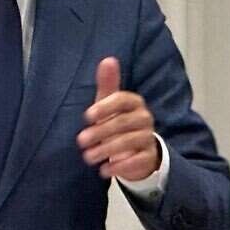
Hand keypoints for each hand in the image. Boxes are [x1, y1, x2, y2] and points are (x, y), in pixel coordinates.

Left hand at [76, 57, 160, 181]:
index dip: (105, 107)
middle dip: (101, 131)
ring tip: (88, 158)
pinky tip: (104, 171)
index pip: (122, 100)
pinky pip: (138, 160)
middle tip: (81, 141)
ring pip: (130, 141)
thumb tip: (107, 59)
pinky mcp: (148, 156)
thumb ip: (108, 84)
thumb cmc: (118, 122)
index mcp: (134, 102)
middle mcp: (144, 118)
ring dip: (107, 150)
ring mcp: (148, 137)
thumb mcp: (110, 103)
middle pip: (124, 122)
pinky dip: (120, 166)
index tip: (86, 116)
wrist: (138, 150)